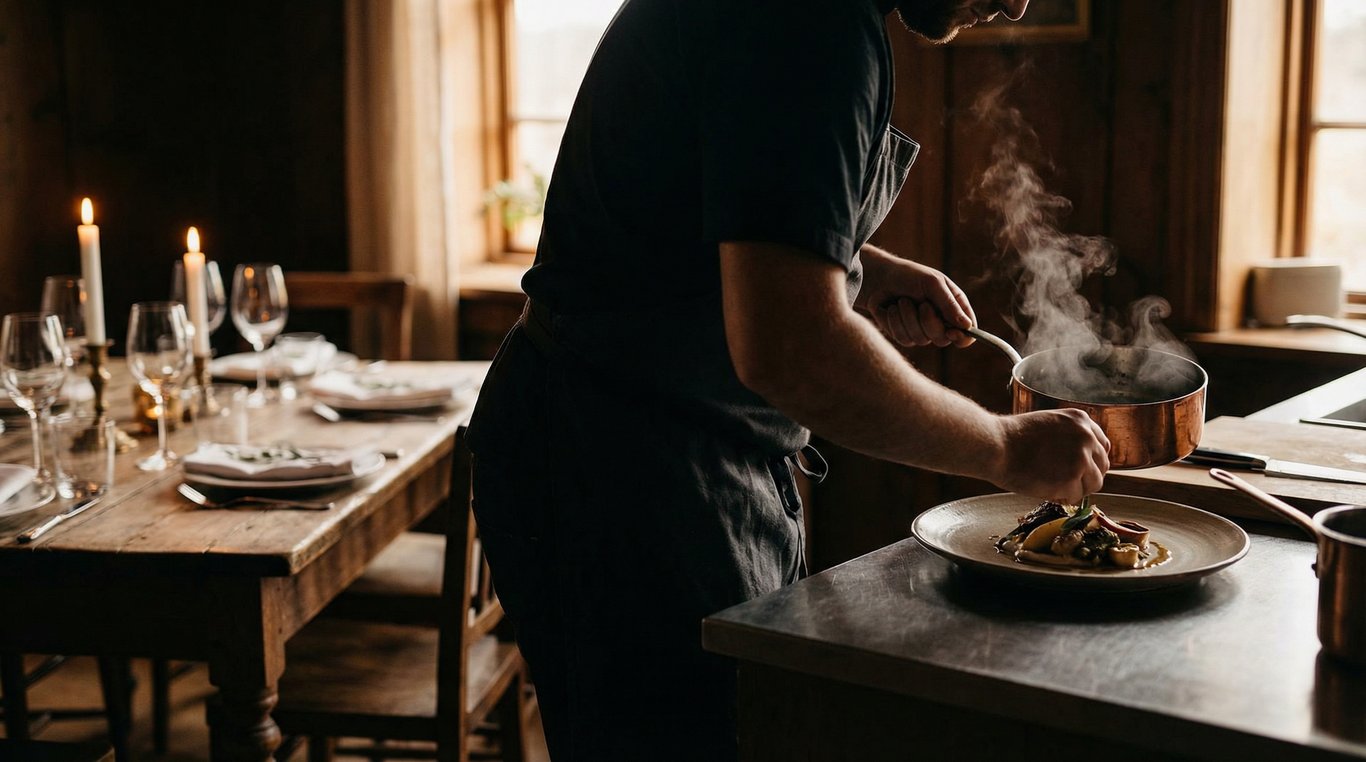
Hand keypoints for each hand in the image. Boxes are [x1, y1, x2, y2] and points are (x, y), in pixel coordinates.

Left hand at [857, 249, 975, 348]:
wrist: (880, 278)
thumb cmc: (910, 276)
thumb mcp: (932, 283)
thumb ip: (949, 304)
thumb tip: (967, 326)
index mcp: (954, 308)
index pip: (967, 333)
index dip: (963, 337)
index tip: (952, 332)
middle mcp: (940, 323)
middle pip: (942, 339)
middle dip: (930, 322)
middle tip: (922, 304)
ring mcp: (922, 331)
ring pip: (921, 339)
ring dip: (909, 317)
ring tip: (903, 300)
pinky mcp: (904, 335)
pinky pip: (904, 338)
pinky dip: (896, 321)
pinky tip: (892, 308)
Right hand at [992, 409, 1110, 503]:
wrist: (995, 445)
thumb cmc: (1012, 438)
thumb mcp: (1048, 423)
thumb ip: (1069, 436)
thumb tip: (1080, 458)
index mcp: (1081, 420)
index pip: (1102, 445)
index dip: (1091, 460)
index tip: (1080, 469)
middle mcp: (1086, 437)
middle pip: (1102, 465)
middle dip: (1086, 476)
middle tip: (1066, 481)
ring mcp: (1081, 458)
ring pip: (1094, 483)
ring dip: (1076, 488)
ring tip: (1054, 485)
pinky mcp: (1072, 479)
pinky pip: (1076, 496)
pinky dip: (1062, 497)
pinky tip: (1046, 489)